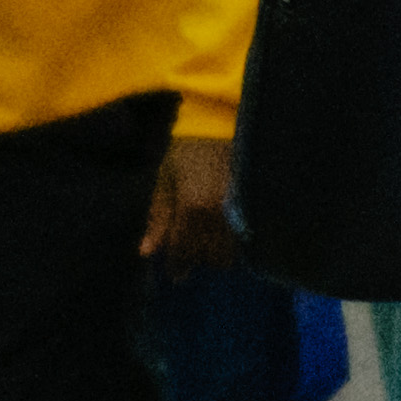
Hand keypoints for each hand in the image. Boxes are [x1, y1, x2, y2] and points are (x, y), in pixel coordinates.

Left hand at [142, 134, 239, 265]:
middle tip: (192, 251)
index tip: (176, 274)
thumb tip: (146, 252)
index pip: (184, 252)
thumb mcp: (164, 182)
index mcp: (192, 208)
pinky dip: (234, 242)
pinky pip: (245, 238)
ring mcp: (240, 210)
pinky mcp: (254, 205)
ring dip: (218, 253)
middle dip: (198, 258)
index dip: (178, 266)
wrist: (219, 126)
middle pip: (210, 257)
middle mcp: (219, 213)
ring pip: (232, 251)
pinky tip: (226, 233)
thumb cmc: (185, 153)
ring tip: (209, 242)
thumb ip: (157, 219)